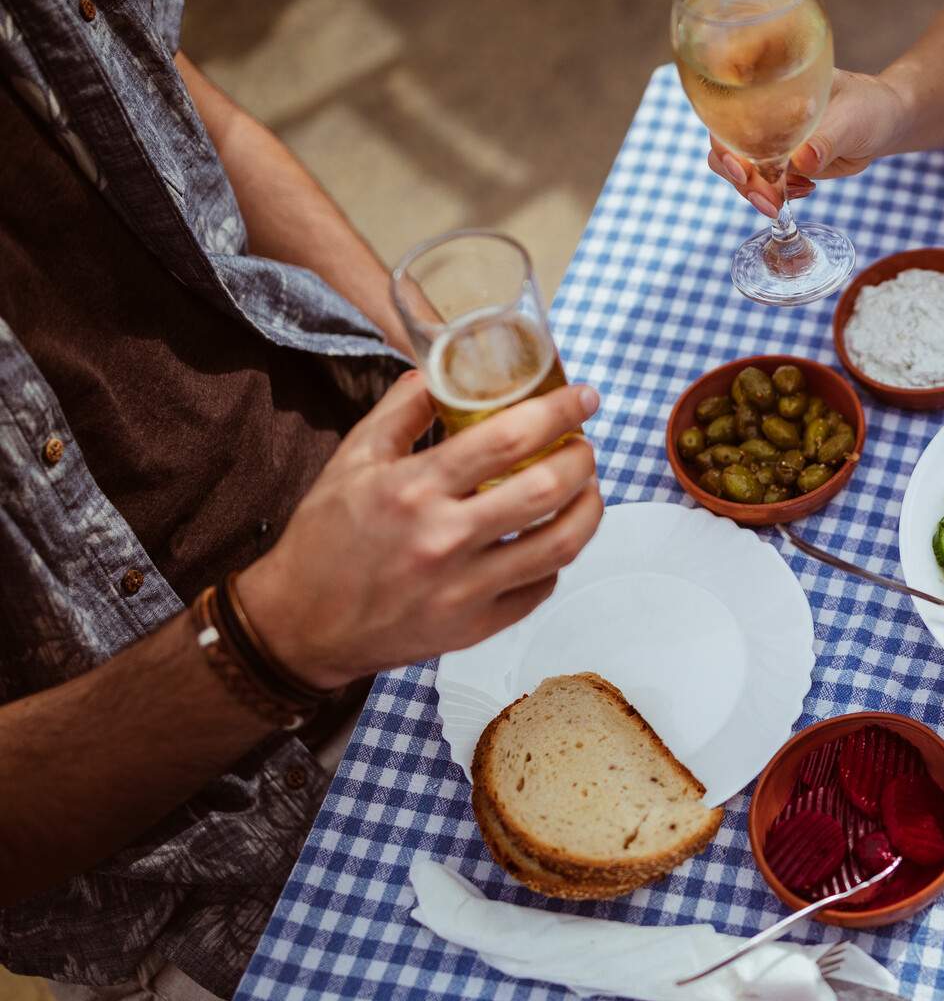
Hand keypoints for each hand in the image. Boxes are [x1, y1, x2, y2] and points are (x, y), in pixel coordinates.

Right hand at [235, 372, 605, 687]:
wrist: (299, 626)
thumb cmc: (324, 539)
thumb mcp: (351, 461)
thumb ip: (399, 412)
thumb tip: (438, 371)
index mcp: (413, 488)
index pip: (506, 438)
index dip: (559, 411)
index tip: (585, 398)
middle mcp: (443, 538)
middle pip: (546, 490)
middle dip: (583, 459)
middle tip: (584, 446)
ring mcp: (463, 589)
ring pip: (559, 545)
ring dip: (588, 510)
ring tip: (587, 490)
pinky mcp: (474, 628)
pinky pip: (539, 589)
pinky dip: (556, 560)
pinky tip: (552, 538)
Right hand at [707, 69, 908, 215]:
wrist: (883, 122)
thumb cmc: (866, 106)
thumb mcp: (851, 119)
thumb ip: (826, 140)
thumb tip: (803, 161)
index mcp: (767, 94)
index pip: (726, 119)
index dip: (724, 146)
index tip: (741, 170)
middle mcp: (761, 118)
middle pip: (724, 152)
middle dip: (741, 182)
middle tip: (770, 202)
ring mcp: (769, 144)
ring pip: (741, 174)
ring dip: (758, 195)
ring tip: (783, 205)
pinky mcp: (782, 166)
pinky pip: (765, 186)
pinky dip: (777, 196)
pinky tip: (807, 190)